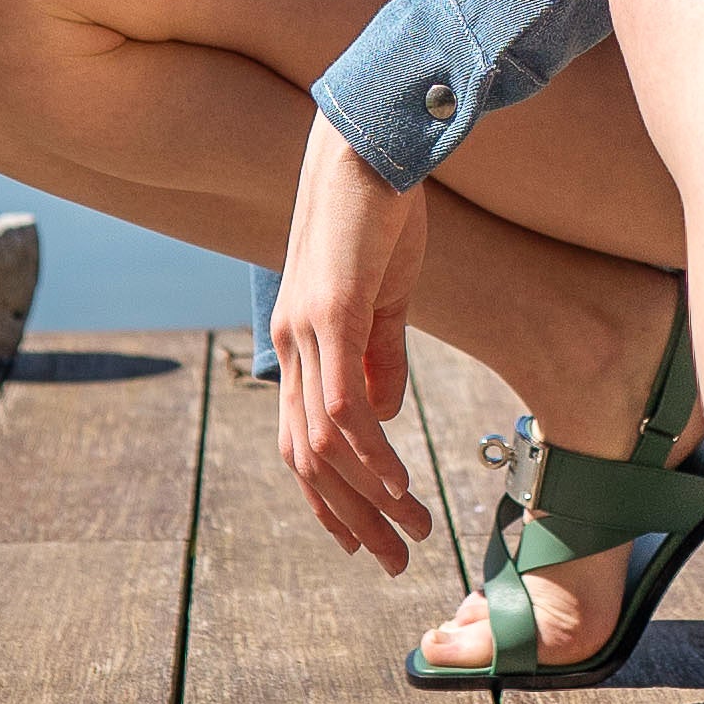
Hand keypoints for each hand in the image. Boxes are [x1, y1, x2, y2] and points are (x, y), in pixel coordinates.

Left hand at [274, 114, 436, 574]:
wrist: (370, 142)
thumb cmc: (379, 213)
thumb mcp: (384, 298)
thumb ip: (379, 356)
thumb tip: (382, 419)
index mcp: (300, 344)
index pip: (302, 442)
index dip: (329, 498)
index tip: (366, 540)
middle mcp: (291, 346)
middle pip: (307, 459)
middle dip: (351, 518)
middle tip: (394, 560)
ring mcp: (306, 331)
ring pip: (325, 443)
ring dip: (371, 496)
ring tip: (412, 530)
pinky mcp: (331, 312)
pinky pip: (344, 403)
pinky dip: (370, 451)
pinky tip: (397, 483)